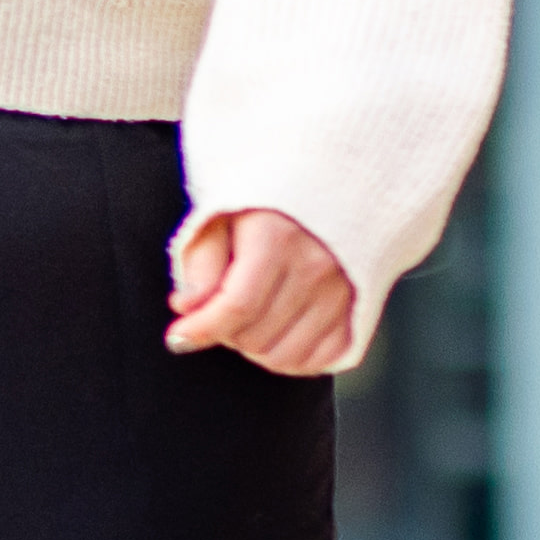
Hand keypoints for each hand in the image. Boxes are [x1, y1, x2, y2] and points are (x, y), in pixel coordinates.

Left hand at [161, 207, 361, 377]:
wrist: (336, 180)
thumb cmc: (271, 196)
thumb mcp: (224, 210)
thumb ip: (202, 260)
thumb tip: (187, 307)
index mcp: (278, 237)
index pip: (236, 306)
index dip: (201, 330)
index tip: (178, 337)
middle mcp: (316, 266)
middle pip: (256, 336)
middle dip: (225, 332)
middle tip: (218, 309)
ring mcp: (344, 290)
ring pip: (285, 356)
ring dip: (256, 347)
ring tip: (248, 319)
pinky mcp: (361, 307)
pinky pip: (321, 359)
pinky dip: (292, 357)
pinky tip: (277, 331)